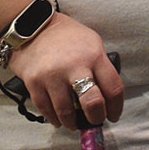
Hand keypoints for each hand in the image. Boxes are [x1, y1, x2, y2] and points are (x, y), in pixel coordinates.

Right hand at [9, 14, 123, 128]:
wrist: (32, 25)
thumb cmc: (67, 36)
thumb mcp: (92, 42)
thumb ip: (100, 66)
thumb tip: (106, 95)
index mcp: (94, 55)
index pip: (113, 88)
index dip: (116, 107)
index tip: (113, 115)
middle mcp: (74, 66)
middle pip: (93, 103)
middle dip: (96, 118)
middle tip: (95, 121)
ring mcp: (53, 75)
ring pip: (67, 112)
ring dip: (73, 123)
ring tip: (75, 124)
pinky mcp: (34, 82)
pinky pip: (46, 109)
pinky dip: (53, 118)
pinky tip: (58, 120)